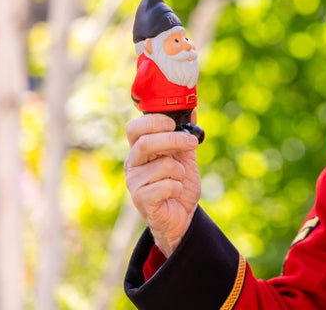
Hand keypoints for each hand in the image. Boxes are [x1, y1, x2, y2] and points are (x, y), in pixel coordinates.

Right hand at [125, 114, 201, 256]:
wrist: (182, 216)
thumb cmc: (179, 184)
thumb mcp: (185, 157)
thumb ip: (186, 135)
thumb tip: (192, 109)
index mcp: (140, 151)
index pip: (135, 129)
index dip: (153, 122)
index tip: (173, 123)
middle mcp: (133, 165)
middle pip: (146, 143)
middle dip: (173, 140)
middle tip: (192, 143)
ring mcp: (135, 183)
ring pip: (162, 165)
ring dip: (179, 171)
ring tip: (179, 179)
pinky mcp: (142, 200)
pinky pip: (166, 185)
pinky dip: (178, 187)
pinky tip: (175, 192)